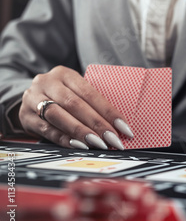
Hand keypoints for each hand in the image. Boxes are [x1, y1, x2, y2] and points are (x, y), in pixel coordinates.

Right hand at [19, 66, 133, 149]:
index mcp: (64, 74)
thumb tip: (119, 125)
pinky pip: (48, 130)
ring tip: (98, 144)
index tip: (124, 127)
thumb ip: (92, 103)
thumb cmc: (63, 96)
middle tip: (113, 139)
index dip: (108, 111)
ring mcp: (33, 99)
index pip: (89, 93)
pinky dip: (66, 139)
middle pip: (74, 104)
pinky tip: (80, 146)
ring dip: (81, 132)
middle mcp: (47, 83)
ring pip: (59, 116)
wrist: (31, 98)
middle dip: (97, 124)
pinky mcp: (26, 116)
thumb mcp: (75, 90)